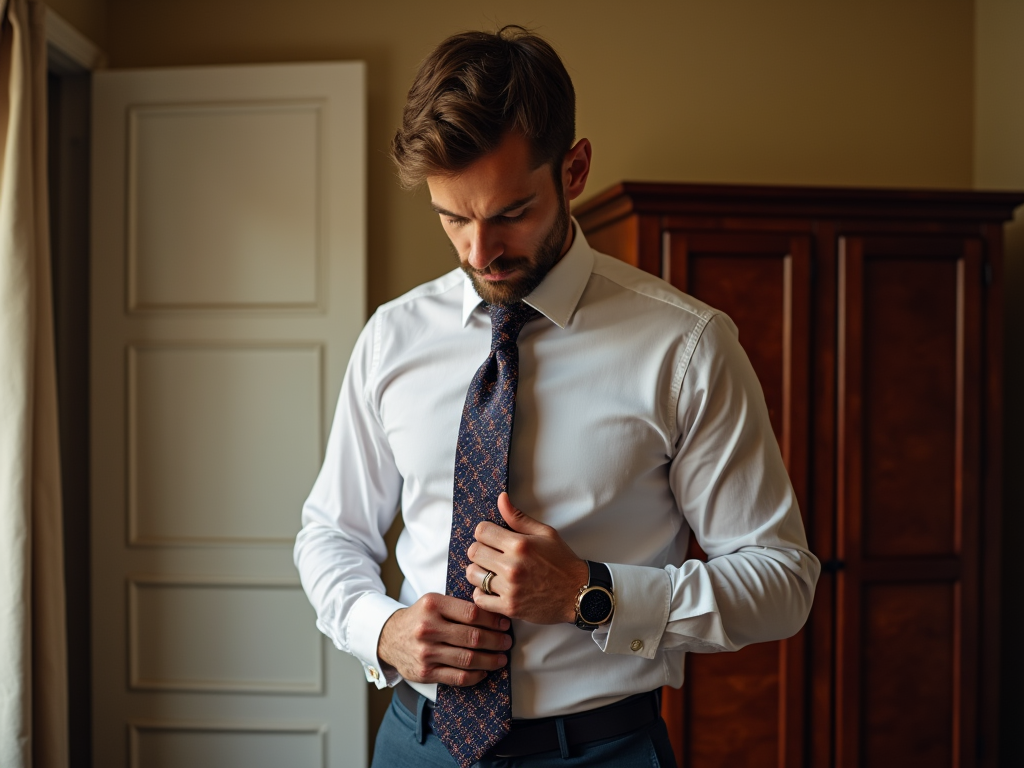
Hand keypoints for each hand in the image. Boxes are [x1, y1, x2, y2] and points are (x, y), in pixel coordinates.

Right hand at [377, 593, 510, 685]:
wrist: (388, 638)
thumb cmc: (418, 618)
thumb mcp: (433, 602)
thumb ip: (458, 606)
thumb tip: (494, 615)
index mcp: (432, 604)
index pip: (472, 613)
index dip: (493, 620)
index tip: (504, 624)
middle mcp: (428, 628)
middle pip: (473, 637)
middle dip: (496, 641)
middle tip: (507, 642)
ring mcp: (426, 652)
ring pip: (468, 659)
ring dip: (490, 660)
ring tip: (501, 658)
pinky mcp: (425, 672)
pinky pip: (457, 677)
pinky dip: (475, 676)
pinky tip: (484, 671)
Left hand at [466, 492, 589, 623]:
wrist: (578, 593)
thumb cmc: (562, 562)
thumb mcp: (545, 533)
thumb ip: (518, 517)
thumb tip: (501, 498)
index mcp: (520, 544)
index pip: (481, 531)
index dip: (484, 532)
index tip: (491, 537)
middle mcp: (512, 565)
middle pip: (474, 552)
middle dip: (480, 550)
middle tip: (490, 554)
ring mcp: (509, 588)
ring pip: (473, 574)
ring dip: (478, 571)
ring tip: (490, 571)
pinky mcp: (509, 607)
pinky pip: (479, 598)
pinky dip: (482, 593)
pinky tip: (492, 589)